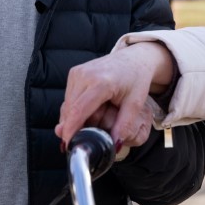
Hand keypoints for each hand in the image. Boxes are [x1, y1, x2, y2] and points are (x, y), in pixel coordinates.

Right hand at [56, 41, 174, 151]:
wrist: (134, 58)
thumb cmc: (136, 78)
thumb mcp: (136, 104)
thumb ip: (124, 125)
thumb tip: (114, 145)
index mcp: (101, 82)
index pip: (79, 111)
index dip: (71, 130)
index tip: (68, 145)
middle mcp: (85, 75)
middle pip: (70, 110)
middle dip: (72, 128)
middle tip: (82, 141)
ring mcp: (77, 72)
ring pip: (67, 105)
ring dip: (73, 119)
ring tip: (91, 124)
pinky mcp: (74, 73)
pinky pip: (69, 98)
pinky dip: (74, 110)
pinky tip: (87, 114)